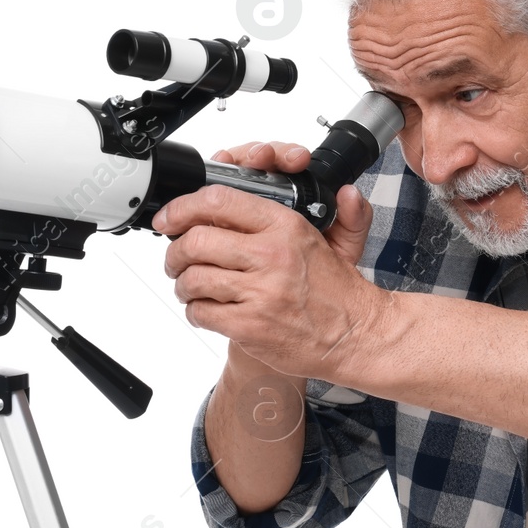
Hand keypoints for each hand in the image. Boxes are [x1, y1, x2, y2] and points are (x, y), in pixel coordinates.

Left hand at [153, 141, 384, 379]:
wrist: (357, 336)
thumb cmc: (337, 292)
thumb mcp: (333, 239)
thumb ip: (324, 209)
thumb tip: (338, 190)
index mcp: (286, 227)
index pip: (220, 201)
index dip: (183, 207)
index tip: (170, 217)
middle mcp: (272, 255)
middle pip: (197, 240)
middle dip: (175, 251)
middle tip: (176, 259)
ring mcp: (260, 292)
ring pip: (194, 278)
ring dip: (183, 284)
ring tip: (189, 287)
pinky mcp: (249, 326)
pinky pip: (202, 312)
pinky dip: (195, 312)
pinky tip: (205, 310)